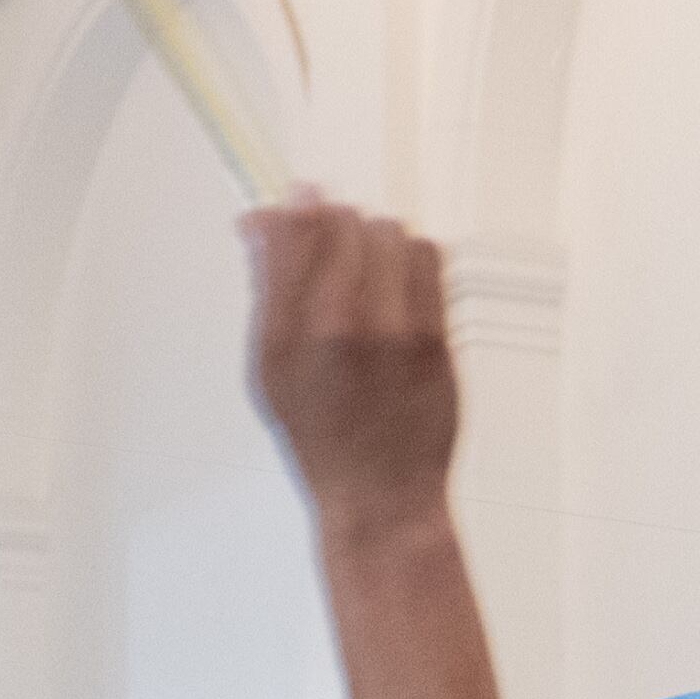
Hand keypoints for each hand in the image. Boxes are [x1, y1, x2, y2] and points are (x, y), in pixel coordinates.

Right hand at [241, 199, 455, 531]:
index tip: (295, 203)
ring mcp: (397, 332)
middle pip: (342, 223)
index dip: (292, 207)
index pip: (292, 232)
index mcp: (291, 334)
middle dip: (332, 221)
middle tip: (329, 239)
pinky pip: (430, 260)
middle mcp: (343, 327)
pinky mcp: (436, 339)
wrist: (381, 496)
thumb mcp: (270, 370)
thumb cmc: (323, 438)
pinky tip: (401, 277)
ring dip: (375, 235)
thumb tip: (262, 224)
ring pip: (390, 233)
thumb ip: (268, 291)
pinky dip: (413, 256)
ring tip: (367, 263)